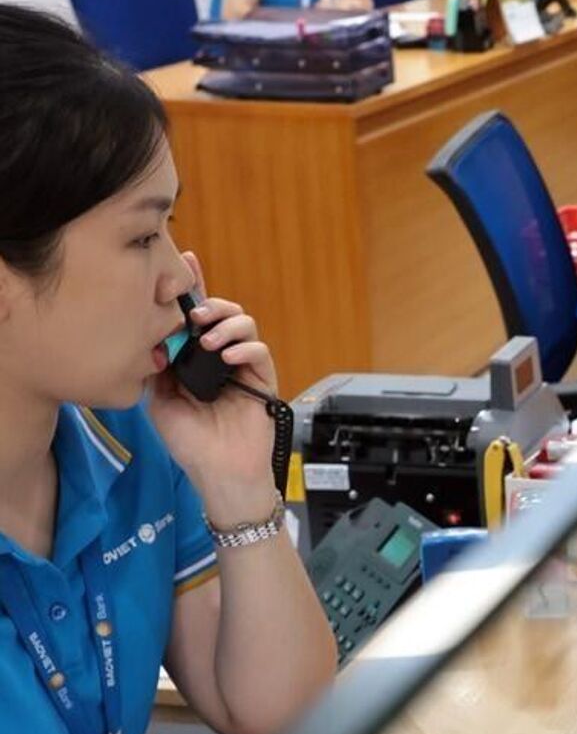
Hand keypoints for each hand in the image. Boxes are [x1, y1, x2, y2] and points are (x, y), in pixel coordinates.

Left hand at [146, 254, 282, 524]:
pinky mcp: (263, 382)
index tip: (187, 261)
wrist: (220, 473)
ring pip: (245, 326)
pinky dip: (246, 347)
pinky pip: (260, 352)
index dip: (193, 288)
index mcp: (194, 361)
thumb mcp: (161, 400)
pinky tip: (229, 356)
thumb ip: (159, 367)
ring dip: (228, 324)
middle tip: (195, 316)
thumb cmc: (191, 443)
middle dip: (210, 306)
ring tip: (211, 339)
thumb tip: (157, 333)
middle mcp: (219, 359)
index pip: (194, 319)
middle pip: (222, 315)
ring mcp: (243, 369)